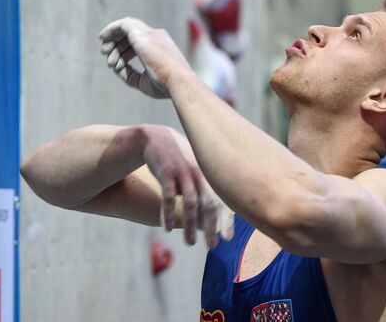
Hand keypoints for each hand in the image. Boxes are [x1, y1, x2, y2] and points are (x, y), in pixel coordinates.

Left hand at [99, 17, 192, 98]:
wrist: (177, 81)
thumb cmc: (164, 85)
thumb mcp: (144, 81)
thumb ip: (130, 74)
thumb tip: (116, 68)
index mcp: (162, 47)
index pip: (141, 44)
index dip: (126, 53)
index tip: (117, 65)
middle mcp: (157, 37)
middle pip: (132, 36)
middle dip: (118, 47)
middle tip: (108, 60)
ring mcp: (150, 33)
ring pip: (127, 29)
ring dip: (113, 40)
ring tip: (104, 52)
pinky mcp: (142, 33)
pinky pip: (123, 24)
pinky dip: (111, 29)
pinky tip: (103, 38)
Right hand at [140, 124, 232, 246]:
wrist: (157, 138)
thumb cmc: (182, 159)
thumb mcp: (198, 169)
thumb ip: (209, 188)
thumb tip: (221, 214)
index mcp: (211, 174)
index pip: (224, 199)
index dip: (227, 219)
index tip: (229, 238)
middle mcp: (200, 173)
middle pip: (210, 203)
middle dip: (212, 226)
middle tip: (212, 246)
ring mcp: (183, 173)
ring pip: (190, 203)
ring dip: (190, 225)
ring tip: (189, 243)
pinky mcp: (166, 172)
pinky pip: (168, 197)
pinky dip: (167, 214)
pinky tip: (166, 228)